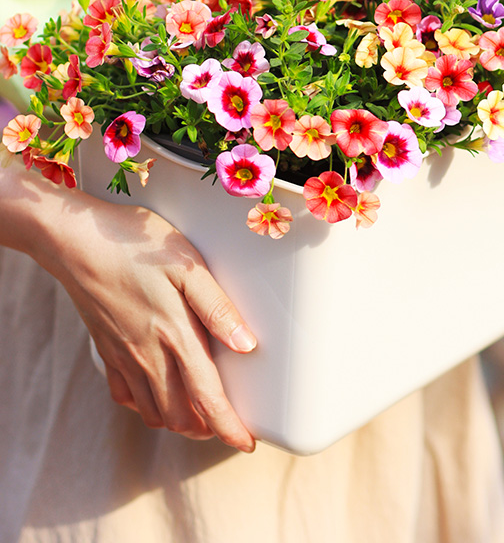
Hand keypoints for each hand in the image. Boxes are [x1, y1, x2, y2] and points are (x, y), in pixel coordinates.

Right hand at [36, 191, 257, 451]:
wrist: (77, 240)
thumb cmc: (137, 245)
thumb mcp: (189, 266)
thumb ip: (217, 308)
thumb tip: (246, 345)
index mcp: (174, 336)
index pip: (207, 398)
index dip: (229, 427)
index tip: (246, 444)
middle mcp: (147, 356)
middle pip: (180, 415)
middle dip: (207, 428)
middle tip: (229, 425)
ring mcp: (123, 356)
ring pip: (153, 411)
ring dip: (179, 422)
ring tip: (201, 417)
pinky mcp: (107, 349)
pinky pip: (126, 395)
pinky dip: (146, 406)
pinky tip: (157, 396)